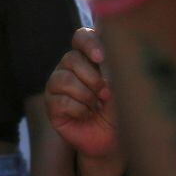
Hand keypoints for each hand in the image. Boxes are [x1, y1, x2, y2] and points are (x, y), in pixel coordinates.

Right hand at [46, 29, 121, 168]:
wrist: (112, 138)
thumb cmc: (120, 109)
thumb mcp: (124, 87)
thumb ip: (117, 68)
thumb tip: (107, 58)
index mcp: (88, 56)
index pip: (81, 37)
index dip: (89, 44)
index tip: (101, 58)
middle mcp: (70, 66)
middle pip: (71, 58)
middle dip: (92, 78)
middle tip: (106, 93)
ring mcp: (57, 84)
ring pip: (63, 79)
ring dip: (85, 95)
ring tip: (97, 106)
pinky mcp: (52, 104)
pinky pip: (60, 100)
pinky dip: (78, 109)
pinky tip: (86, 115)